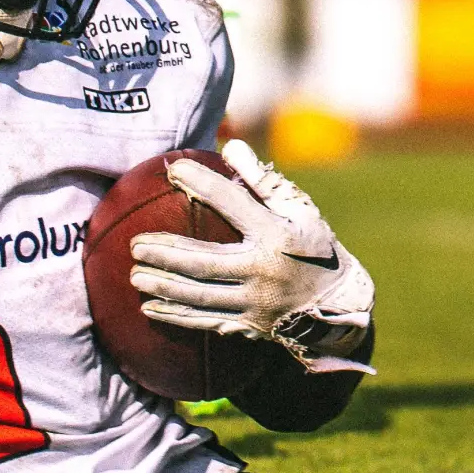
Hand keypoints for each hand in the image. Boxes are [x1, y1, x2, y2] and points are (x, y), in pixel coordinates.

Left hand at [130, 140, 374, 372]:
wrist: (339, 305)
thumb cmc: (313, 247)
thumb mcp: (299, 210)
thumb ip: (263, 180)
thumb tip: (230, 146)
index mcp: (277, 235)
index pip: (234, 203)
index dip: (203, 184)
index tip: (175, 170)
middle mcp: (264, 271)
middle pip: (205, 262)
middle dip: (166, 253)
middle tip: (135, 244)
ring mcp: (256, 303)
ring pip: (200, 296)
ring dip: (164, 286)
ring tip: (134, 274)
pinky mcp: (249, 326)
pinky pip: (205, 322)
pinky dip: (175, 315)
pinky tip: (148, 306)